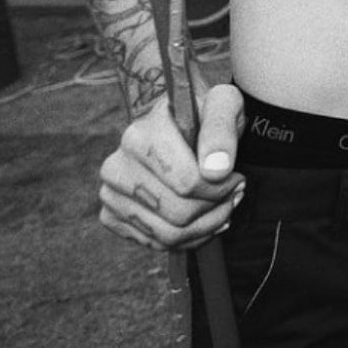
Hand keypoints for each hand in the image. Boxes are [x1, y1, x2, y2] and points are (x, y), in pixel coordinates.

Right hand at [98, 83, 245, 250]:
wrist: (181, 124)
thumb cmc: (204, 112)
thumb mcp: (223, 104)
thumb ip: (221, 129)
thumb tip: (216, 170)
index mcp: (140, 134)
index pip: (186, 182)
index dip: (220, 187)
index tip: (237, 177)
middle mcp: (117, 165)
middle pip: (178, 213)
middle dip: (216, 208)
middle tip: (234, 192)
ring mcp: (111, 193)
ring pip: (168, 234)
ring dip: (206, 226)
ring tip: (223, 205)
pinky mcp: (111, 215)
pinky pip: (155, 243)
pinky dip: (187, 238)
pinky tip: (202, 217)